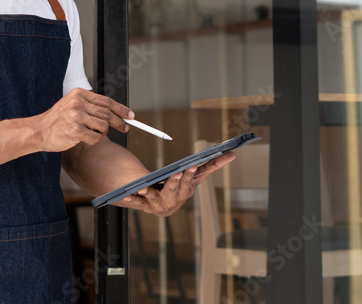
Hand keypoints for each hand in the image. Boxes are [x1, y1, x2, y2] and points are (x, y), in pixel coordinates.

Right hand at [35, 88, 131, 151]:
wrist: (39, 131)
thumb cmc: (57, 120)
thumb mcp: (73, 105)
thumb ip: (90, 105)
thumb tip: (115, 112)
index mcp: (79, 94)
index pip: (106, 101)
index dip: (121, 109)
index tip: (130, 115)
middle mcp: (78, 103)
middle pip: (108, 113)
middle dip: (119, 122)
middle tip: (125, 128)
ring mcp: (76, 117)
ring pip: (103, 127)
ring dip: (102, 133)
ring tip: (92, 133)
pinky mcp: (75, 131)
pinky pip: (95, 138)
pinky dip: (94, 140)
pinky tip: (85, 139)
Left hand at [117, 152, 235, 216]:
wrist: (160, 202)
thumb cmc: (179, 184)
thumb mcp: (195, 174)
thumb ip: (213, 165)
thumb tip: (233, 153)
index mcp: (189, 188)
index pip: (194, 178)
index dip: (193, 172)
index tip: (193, 165)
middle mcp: (177, 199)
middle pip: (177, 188)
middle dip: (177, 180)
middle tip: (177, 172)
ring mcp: (162, 204)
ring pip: (157, 197)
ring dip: (150, 193)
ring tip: (144, 187)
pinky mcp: (148, 206)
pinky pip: (140, 203)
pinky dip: (134, 199)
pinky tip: (128, 195)